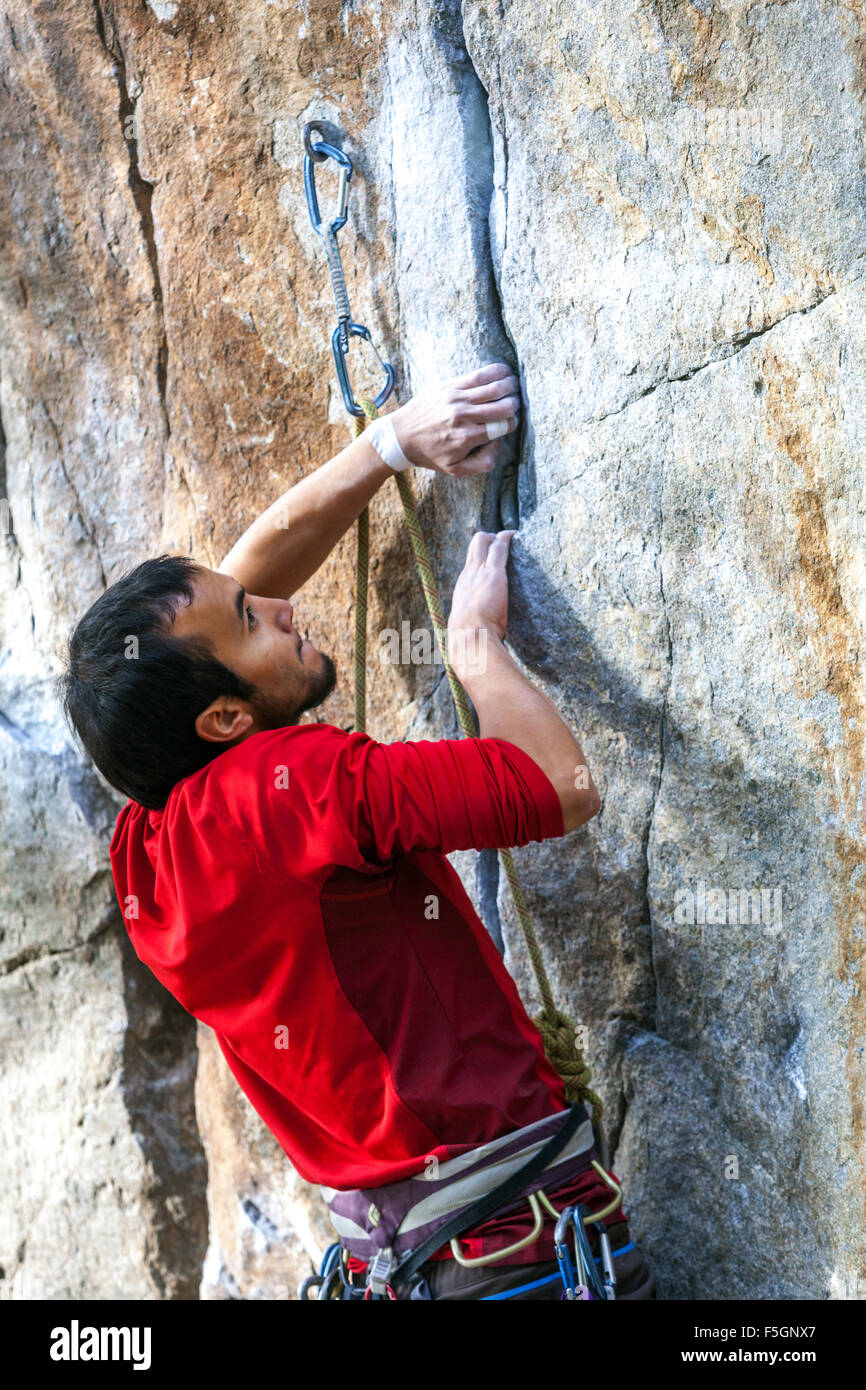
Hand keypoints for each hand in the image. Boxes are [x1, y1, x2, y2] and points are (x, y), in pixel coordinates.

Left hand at [390, 363, 520, 475]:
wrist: (401, 436)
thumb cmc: (430, 454)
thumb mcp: (456, 470)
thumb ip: (483, 463)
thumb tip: (499, 443)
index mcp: (467, 437)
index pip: (503, 425)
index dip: (512, 423)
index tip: (511, 421)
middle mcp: (464, 416)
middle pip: (503, 406)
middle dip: (514, 404)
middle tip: (516, 403)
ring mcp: (456, 398)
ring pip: (494, 387)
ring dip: (510, 385)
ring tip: (515, 386)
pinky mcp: (449, 386)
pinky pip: (479, 375)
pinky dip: (496, 371)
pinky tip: (505, 371)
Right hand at [447, 530, 515, 676]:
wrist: (469, 641)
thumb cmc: (469, 646)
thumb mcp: (468, 638)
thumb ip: (473, 638)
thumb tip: (474, 655)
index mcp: (461, 593)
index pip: (469, 569)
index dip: (478, 563)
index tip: (488, 563)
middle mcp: (466, 578)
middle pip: (472, 549)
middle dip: (485, 541)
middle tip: (498, 541)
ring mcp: (478, 574)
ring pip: (482, 543)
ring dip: (496, 537)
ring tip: (509, 536)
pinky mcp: (493, 573)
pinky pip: (499, 548)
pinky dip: (507, 538)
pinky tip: (516, 535)